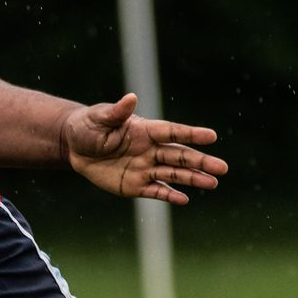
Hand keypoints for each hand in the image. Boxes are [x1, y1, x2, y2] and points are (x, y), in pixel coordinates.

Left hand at [59, 93, 227, 202]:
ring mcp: (144, 168)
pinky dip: (169, 195)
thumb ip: (116, 112)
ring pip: (173, 174)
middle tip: (222, 168)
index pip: (172, 132)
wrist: (74, 147)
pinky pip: (155, 191)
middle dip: (200, 162)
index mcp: (144, 130)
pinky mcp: (135, 185)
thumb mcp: (99, 118)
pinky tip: (185, 199)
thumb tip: (131, 98)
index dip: (191, 134)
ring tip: (213, 183)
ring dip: (192, 179)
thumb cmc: (88, 126)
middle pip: (179, 156)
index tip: (212, 136)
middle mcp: (150, 149)